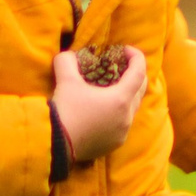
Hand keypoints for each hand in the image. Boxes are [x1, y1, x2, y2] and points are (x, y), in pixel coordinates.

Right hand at [51, 45, 147, 163]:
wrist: (55, 145)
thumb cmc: (65, 111)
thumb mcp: (65, 80)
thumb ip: (68, 61)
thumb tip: (69, 55)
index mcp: (120, 99)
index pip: (139, 72)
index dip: (136, 57)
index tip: (125, 50)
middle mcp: (127, 117)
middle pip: (141, 90)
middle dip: (135, 74)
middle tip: (122, 66)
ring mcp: (122, 132)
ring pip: (133, 108)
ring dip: (127, 94)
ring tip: (112, 87)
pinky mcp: (115, 144)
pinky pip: (124, 123)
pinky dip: (119, 112)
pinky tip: (105, 109)